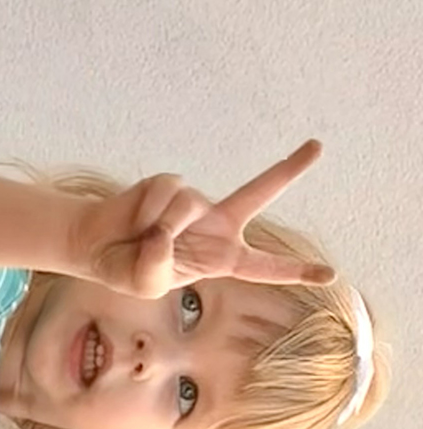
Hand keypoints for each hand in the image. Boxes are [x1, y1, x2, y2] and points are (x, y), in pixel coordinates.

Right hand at [72, 140, 335, 297]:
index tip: (330, 275)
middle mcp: (215, 224)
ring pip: (187, 208)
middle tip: (318, 146)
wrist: (97, 246)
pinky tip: (135, 222)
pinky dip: (147, 214)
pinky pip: (165, 197)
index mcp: (221, 258)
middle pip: (259, 193)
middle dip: (289, 170)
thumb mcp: (147, 283)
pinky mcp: (170, 184)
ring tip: (141, 240)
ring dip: (160, 228)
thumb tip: (165, 231)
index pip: (264, 267)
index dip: (296, 271)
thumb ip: (159, 264)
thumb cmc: (128, 270)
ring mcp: (193, 202)